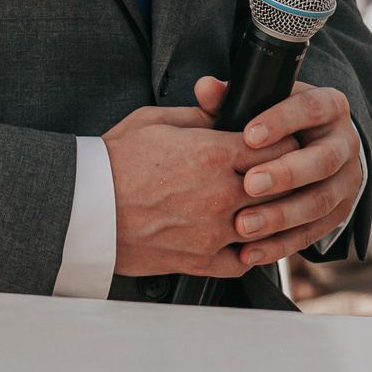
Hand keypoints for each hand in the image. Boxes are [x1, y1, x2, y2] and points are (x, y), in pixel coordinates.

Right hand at [102, 102, 297, 277]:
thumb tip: (225, 109)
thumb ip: (199, 115)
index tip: (281, 143)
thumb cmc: (114, 160)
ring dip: (271, 214)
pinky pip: (242, 261)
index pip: (275, 147)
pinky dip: (249, 251)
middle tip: (286, 173)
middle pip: (280, 186)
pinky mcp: (200, 260)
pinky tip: (244, 238)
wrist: (84, 208)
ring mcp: (212, 231)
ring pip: (267, 225)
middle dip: (285, 177)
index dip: (283, 142)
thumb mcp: (155, 120)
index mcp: (212, 154)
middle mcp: (220, 195)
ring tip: (268, 205)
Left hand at [197, 76, 364, 269]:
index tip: (249, 136)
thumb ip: (233, 97)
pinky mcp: (339, 213)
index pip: (310, 109)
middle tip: (249, 185)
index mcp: (329, 106)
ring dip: (281, 216)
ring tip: (244, 225)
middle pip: (322, 160)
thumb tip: (205, 88)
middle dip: (285, 174)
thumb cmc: (280, 121)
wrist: (316, 145)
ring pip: (320, 201)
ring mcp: (346, 181)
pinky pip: (312, 233)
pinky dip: (281, 245)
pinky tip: (251, 251)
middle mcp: (344, 143)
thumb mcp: (264, 102)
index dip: (281, 122)